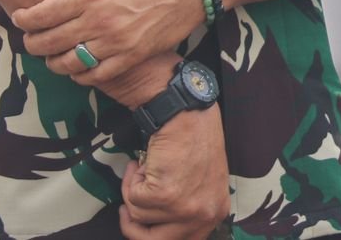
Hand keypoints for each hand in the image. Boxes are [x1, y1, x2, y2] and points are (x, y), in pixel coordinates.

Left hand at [13, 0, 204, 84]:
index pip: (44, 13)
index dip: (24, 19)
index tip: (18, 18)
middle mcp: (100, 21)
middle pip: (49, 42)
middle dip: (33, 43)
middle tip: (30, 40)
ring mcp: (116, 42)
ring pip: (69, 63)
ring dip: (54, 62)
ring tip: (52, 55)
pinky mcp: (131, 57)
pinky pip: (95, 76)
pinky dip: (81, 75)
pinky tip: (78, 67)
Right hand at [119, 104, 231, 238]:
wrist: (187, 113)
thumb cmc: (193, 137)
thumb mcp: (201, 181)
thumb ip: (187, 205)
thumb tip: (159, 224)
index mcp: (215, 212)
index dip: (153, 234)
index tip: (139, 224)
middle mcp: (203, 215)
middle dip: (132, 227)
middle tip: (125, 209)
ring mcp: (184, 208)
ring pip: (139, 216)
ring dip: (134, 190)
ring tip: (144, 168)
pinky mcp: (165, 196)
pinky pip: (133, 200)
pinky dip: (131, 180)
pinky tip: (142, 163)